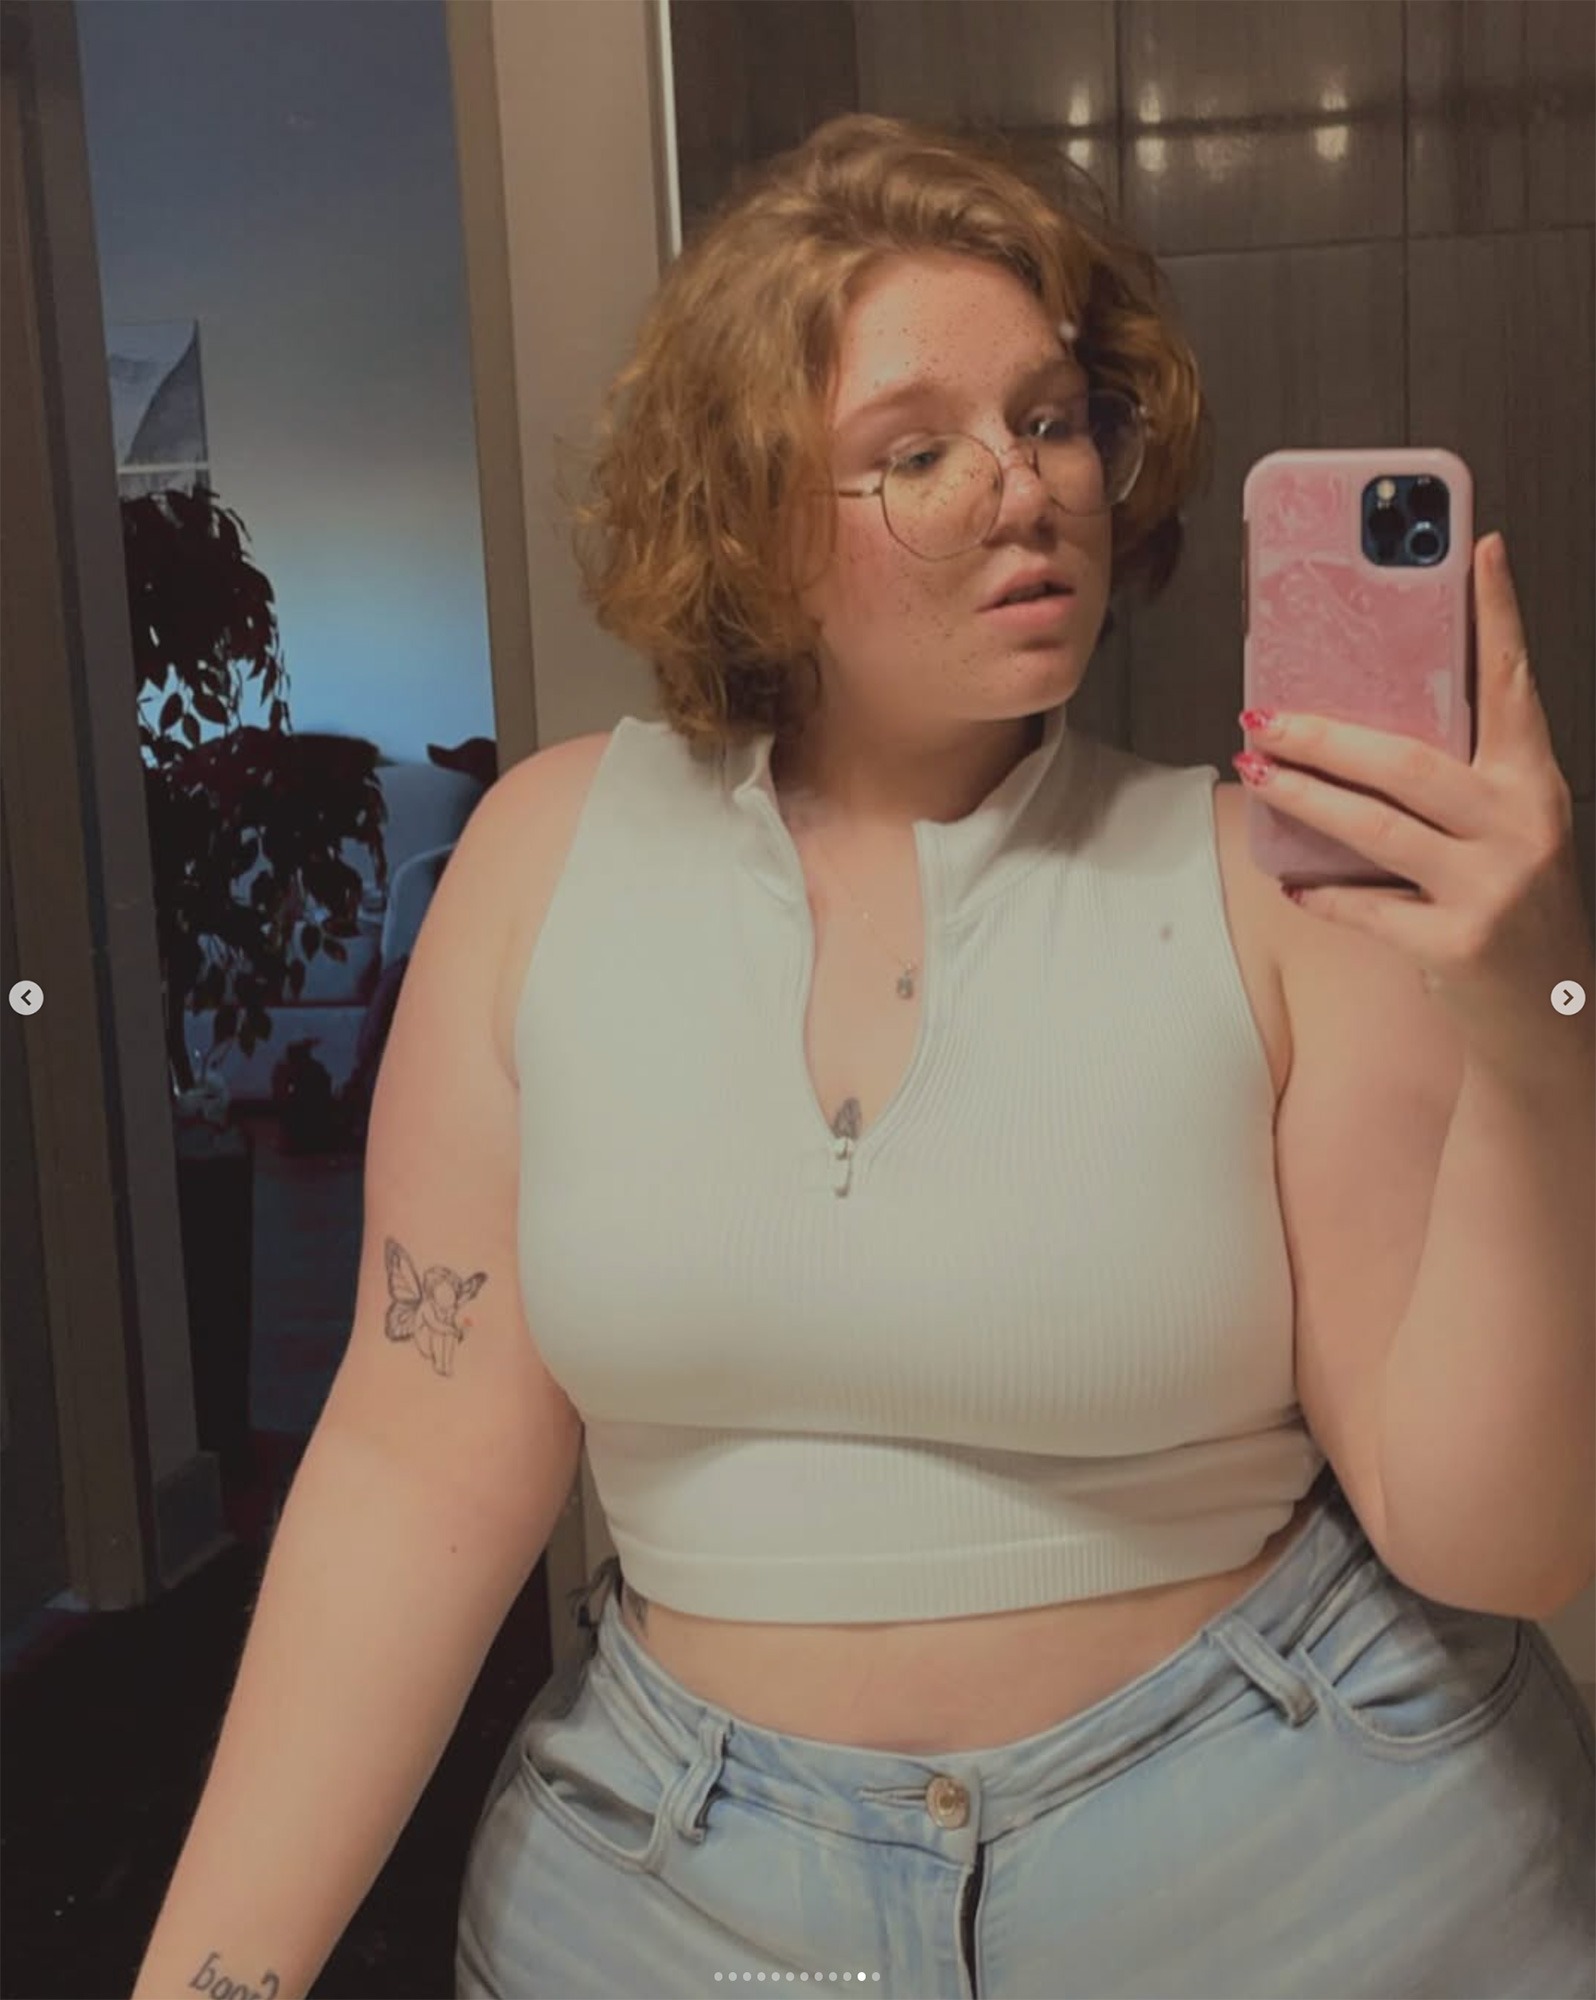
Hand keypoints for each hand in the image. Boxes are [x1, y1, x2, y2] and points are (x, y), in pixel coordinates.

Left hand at [1234, 532, 1592, 1080]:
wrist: (1551, 1015)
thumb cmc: (1509, 905)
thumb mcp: (1503, 831)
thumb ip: (1456, 783)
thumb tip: (1352, 727)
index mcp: (1535, 783)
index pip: (1515, 683)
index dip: (1497, 615)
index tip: (1477, 547)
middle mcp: (1524, 825)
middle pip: (1409, 762)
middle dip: (1325, 736)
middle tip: (1263, 714)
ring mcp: (1493, 887)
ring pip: (1377, 829)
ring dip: (1304, 799)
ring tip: (1255, 772)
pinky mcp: (1459, 944)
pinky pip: (1368, 907)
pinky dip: (1323, 894)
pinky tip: (1291, 880)